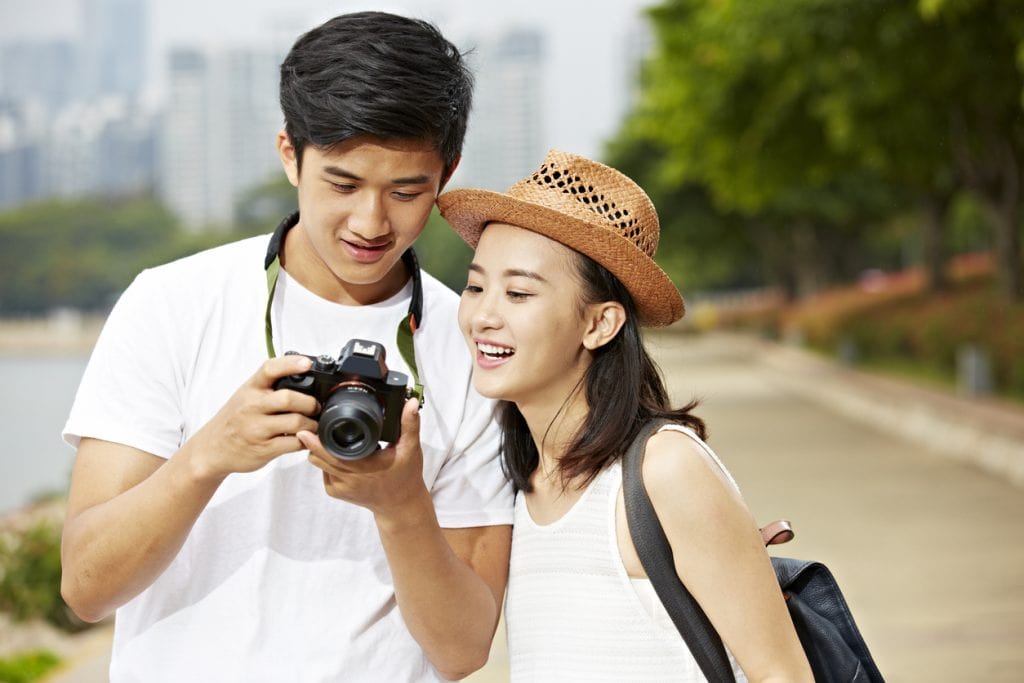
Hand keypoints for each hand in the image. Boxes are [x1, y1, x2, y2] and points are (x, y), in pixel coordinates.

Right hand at [188, 354, 319, 478]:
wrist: (212, 448)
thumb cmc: (235, 419)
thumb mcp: (246, 395)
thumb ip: (269, 386)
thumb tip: (304, 376)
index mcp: (250, 388)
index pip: (270, 369)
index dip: (290, 364)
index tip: (306, 363)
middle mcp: (252, 406)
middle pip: (289, 398)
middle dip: (310, 403)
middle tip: (316, 407)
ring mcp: (257, 429)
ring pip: (296, 422)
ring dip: (312, 424)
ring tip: (313, 424)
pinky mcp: (264, 449)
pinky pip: (294, 443)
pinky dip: (305, 440)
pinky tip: (304, 438)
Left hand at [303, 397, 427, 514]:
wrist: (400, 505)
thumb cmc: (406, 476)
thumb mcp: (410, 448)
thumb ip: (410, 424)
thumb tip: (411, 403)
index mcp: (363, 467)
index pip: (330, 453)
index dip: (317, 440)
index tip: (312, 425)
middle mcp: (348, 480)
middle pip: (317, 456)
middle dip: (313, 441)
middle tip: (315, 425)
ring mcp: (340, 488)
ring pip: (318, 463)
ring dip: (320, 451)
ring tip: (327, 438)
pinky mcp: (335, 492)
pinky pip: (323, 472)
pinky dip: (326, 462)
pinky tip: (340, 456)